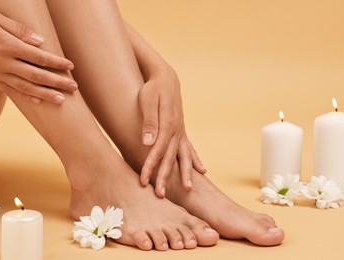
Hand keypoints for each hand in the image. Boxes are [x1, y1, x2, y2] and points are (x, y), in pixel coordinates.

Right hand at [0, 8, 76, 103]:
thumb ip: (18, 30)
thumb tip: (40, 41)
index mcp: (8, 46)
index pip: (39, 57)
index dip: (57, 63)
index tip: (70, 66)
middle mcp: (4, 63)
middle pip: (37, 75)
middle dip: (57, 82)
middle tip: (73, 87)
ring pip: (26, 87)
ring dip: (46, 94)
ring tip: (62, 100)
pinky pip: (11, 92)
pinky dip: (26, 98)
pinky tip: (39, 102)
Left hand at [138, 67, 205, 196]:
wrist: (166, 79)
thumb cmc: (153, 89)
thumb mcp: (147, 101)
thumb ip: (149, 122)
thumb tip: (148, 142)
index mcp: (167, 125)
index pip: (156, 151)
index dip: (149, 167)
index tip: (142, 181)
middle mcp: (176, 131)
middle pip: (171, 158)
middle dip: (165, 177)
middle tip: (161, 195)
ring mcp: (181, 132)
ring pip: (184, 156)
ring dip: (186, 173)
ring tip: (188, 189)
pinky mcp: (182, 131)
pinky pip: (190, 149)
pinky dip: (195, 160)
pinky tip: (202, 171)